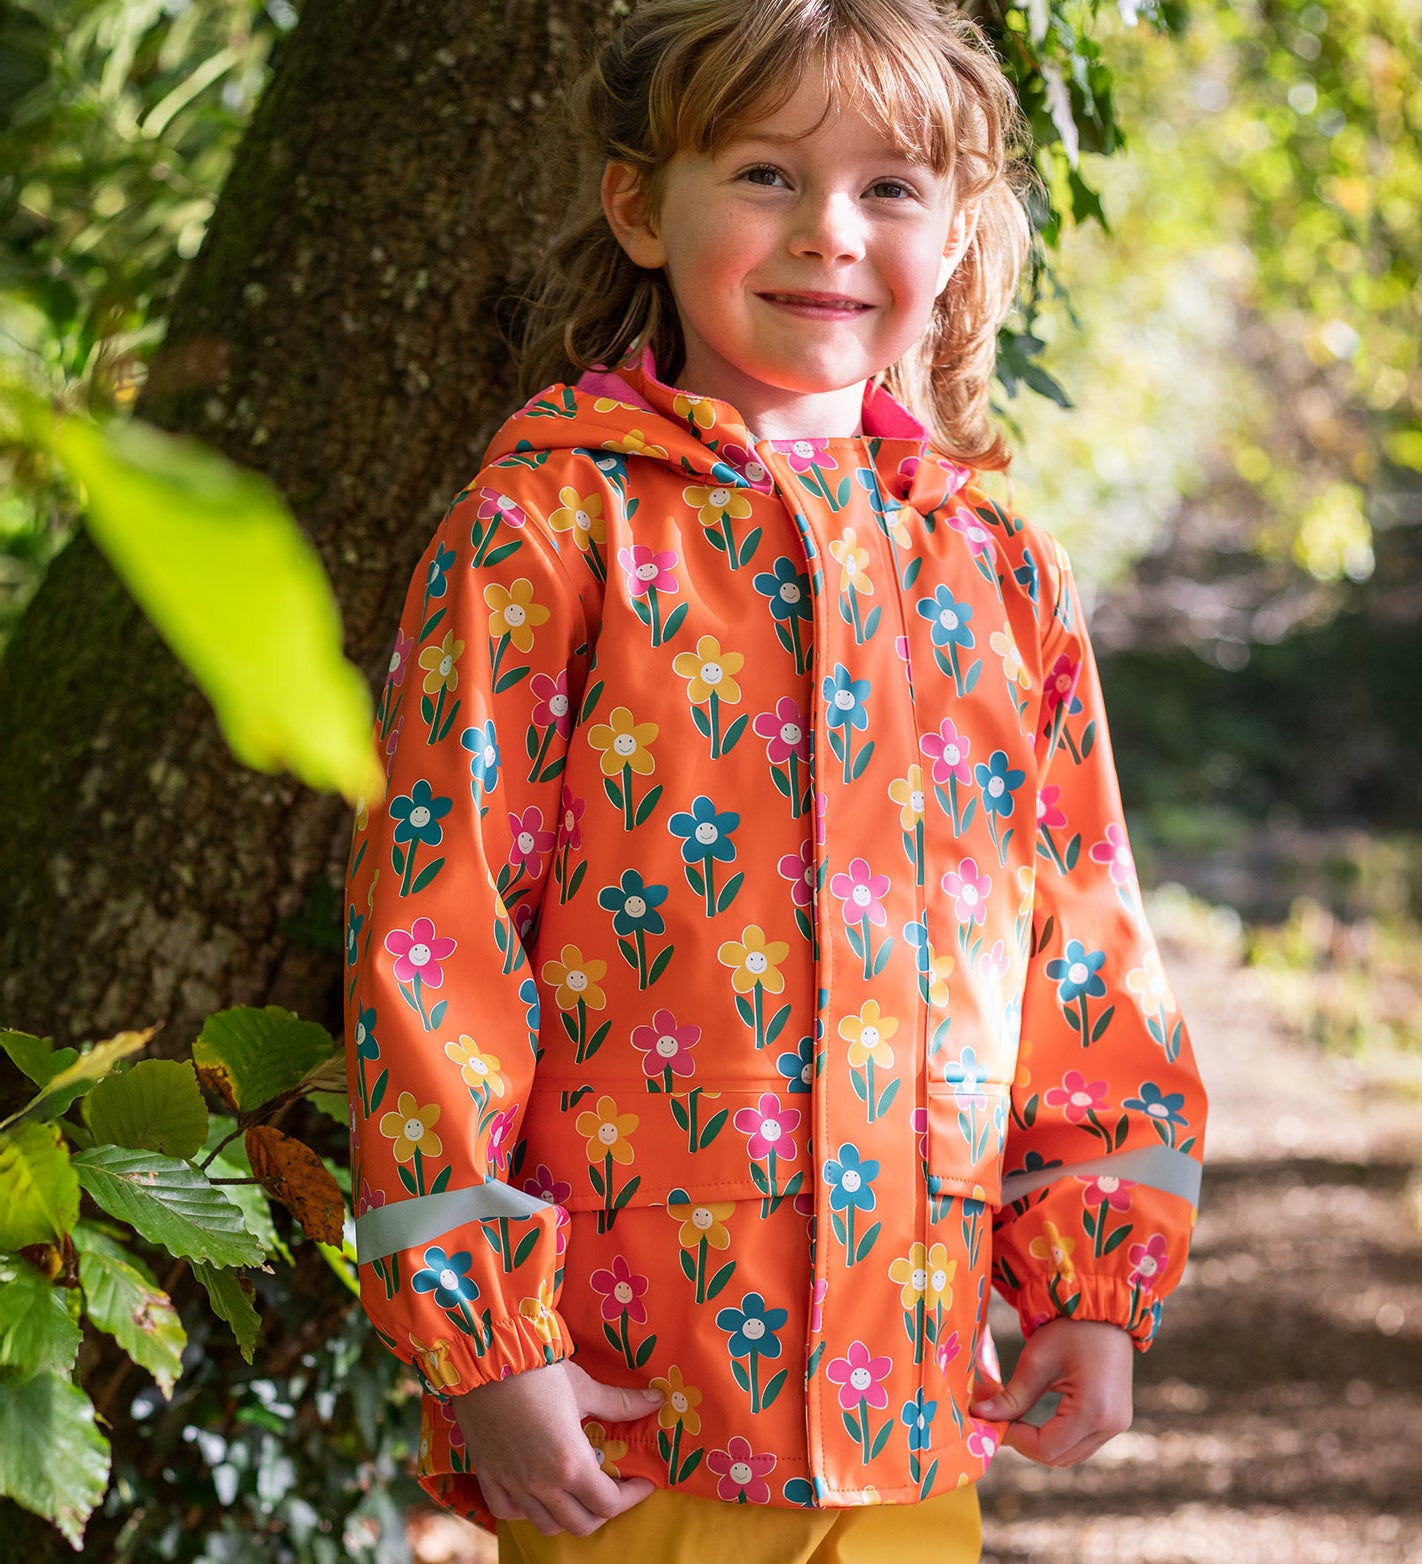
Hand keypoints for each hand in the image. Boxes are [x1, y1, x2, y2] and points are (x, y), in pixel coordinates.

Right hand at [450, 1359, 662, 1535]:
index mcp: (570, 1464)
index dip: (633, 1496)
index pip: (609, 1504)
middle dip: (604, 1510)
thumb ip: (620, 1403)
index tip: (643, 1482)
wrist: (486, 1357)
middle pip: (581, 1524)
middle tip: (614, 1488)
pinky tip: (536, 1492)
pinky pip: (507, 1512)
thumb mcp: (584, 1387)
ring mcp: (512, 1484)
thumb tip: (656, 1401)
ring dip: (567, 1514)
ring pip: (545, 1525)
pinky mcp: (488, 1476)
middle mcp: (541, 1484)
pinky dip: (525, 1510)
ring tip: (577, 1491)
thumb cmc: (540, 1369)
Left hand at [968, 1318, 1133, 1467]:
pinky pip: (1081, 1443)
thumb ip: (1011, 1396)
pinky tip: (1038, 1420)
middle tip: (1000, 1422)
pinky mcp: (1116, 1420)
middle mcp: (1110, 1425)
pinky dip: (1057, 1437)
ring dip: (1041, 1444)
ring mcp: (1117, 1425)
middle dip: (1026, 1444)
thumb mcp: (1036, 1360)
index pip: (1047, 1448)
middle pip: (1059, 1457)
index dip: (1015, 1439)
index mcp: (1093, 1410)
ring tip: (1015, 1420)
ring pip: (1070, 1454)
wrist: (1104, 1311)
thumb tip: (978, 1415)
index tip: (992, 1422)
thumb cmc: (1069, 1329)